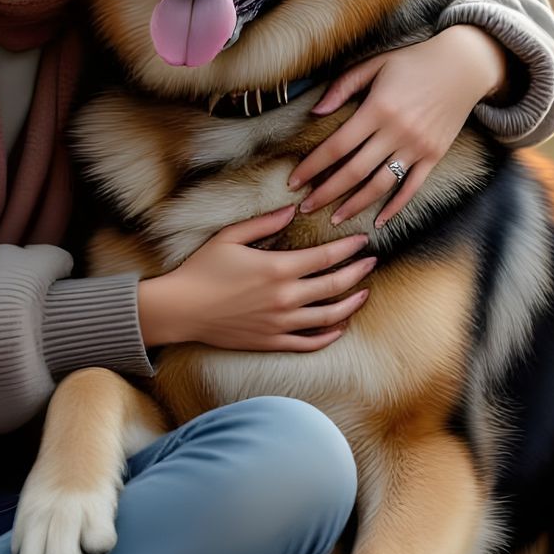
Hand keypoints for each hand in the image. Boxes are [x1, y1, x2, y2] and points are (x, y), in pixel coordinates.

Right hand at [137, 203, 373, 350]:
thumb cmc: (202, 269)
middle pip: (334, 285)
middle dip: (358, 272)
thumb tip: (292, 210)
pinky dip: (328, 336)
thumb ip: (264, 223)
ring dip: (351, 304)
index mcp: (277, 268)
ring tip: (364, 293)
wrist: (181, 309)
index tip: (363, 241)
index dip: (348, 248)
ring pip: (328, 317)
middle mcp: (285, 297)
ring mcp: (280, 323)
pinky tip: (339, 327)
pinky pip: (308, 343)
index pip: (325, 257)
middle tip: (371, 263)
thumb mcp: (230, 237)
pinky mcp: (271, 341)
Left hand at [286, 26, 506, 228]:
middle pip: (354, 172)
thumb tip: (315, 112)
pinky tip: (378, 221)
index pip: (337, 146)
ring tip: (335, 219)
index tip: (294, 181)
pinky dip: (395, 207)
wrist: (464, 65)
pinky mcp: (434, 156)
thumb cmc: (414, 62)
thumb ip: (343, 86)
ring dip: (355, 205)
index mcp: (377, 109)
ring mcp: (417, 147)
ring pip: (380, 185)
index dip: (313, 166)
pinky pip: (412, 188)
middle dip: (326, 193)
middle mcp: (397, 132)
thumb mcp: (376, 64)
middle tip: (305, 208)